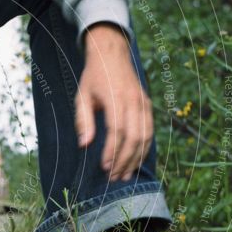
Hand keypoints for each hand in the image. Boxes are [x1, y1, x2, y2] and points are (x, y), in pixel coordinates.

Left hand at [75, 23, 153, 182]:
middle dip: (124, 159)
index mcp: (116, 97)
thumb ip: (83, 121)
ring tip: (124, 175)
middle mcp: (134, 101)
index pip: (117, 129)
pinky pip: (150, 131)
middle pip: (134, 136)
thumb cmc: (93, 78)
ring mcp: (144, 103)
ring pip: (145, 136)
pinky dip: (143, 149)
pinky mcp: (148, 106)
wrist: (112, 55)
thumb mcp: (81, 96)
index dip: (112, 150)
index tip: (104, 167)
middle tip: (113, 177)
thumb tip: (84, 145)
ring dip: (135, 158)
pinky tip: (134, 162)